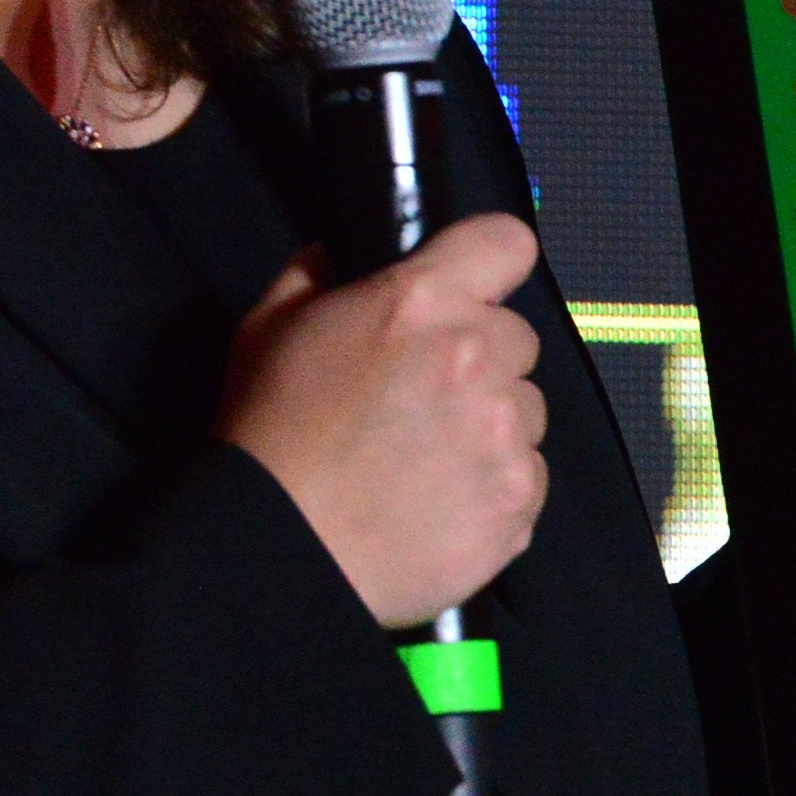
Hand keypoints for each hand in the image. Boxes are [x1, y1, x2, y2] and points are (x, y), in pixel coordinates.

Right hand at [225, 214, 553, 630]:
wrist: (279, 551)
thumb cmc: (267, 439)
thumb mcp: (267, 331)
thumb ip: (315, 277)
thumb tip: (341, 254)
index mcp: (420, 302)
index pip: (506, 244)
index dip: (490, 265)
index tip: (474, 290)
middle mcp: (476, 358)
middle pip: (517, 339)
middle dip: (481, 360)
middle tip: (423, 398)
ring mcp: (505, 432)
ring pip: (527, 411)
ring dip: (491, 426)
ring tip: (426, 460)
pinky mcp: (518, 499)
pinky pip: (528, 476)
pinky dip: (495, 487)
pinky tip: (439, 502)